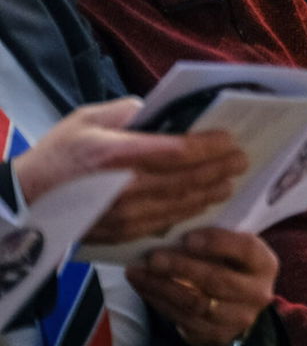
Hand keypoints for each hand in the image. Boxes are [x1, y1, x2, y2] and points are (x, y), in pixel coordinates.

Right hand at [13, 99, 246, 243]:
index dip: (209, 146)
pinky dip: (187, 213)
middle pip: (187, 179)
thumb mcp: (87, 119)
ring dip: (209, 192)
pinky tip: (201, 204)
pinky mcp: (121, 233)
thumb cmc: (57, 154)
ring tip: (229, 182)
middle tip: (243, 160)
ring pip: (180, 204)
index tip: (230, 138)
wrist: (23, 199)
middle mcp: (126, 187)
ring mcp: (125, 215)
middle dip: (219, 168)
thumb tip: (162, 112)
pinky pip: (163, 224)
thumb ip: (129, 113)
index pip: (178, 151)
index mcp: (118, 154)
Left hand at [126, 228, 275, 345]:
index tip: (187, 237)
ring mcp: (239, 318)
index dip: (217, 243)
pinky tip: (143, 287)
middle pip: (217, 280)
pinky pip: (182, 319)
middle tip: (153, 258)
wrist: (236, 307)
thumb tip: (174, 226)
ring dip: (162, 287)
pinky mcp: (216, 335)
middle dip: (181, 267)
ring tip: (138, 272)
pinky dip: (159, 302)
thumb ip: (215, 238)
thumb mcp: (233, 250)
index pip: (246, 250)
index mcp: (265, 263)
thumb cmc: (230, 266)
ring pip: (195, 303)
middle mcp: (258, 293)